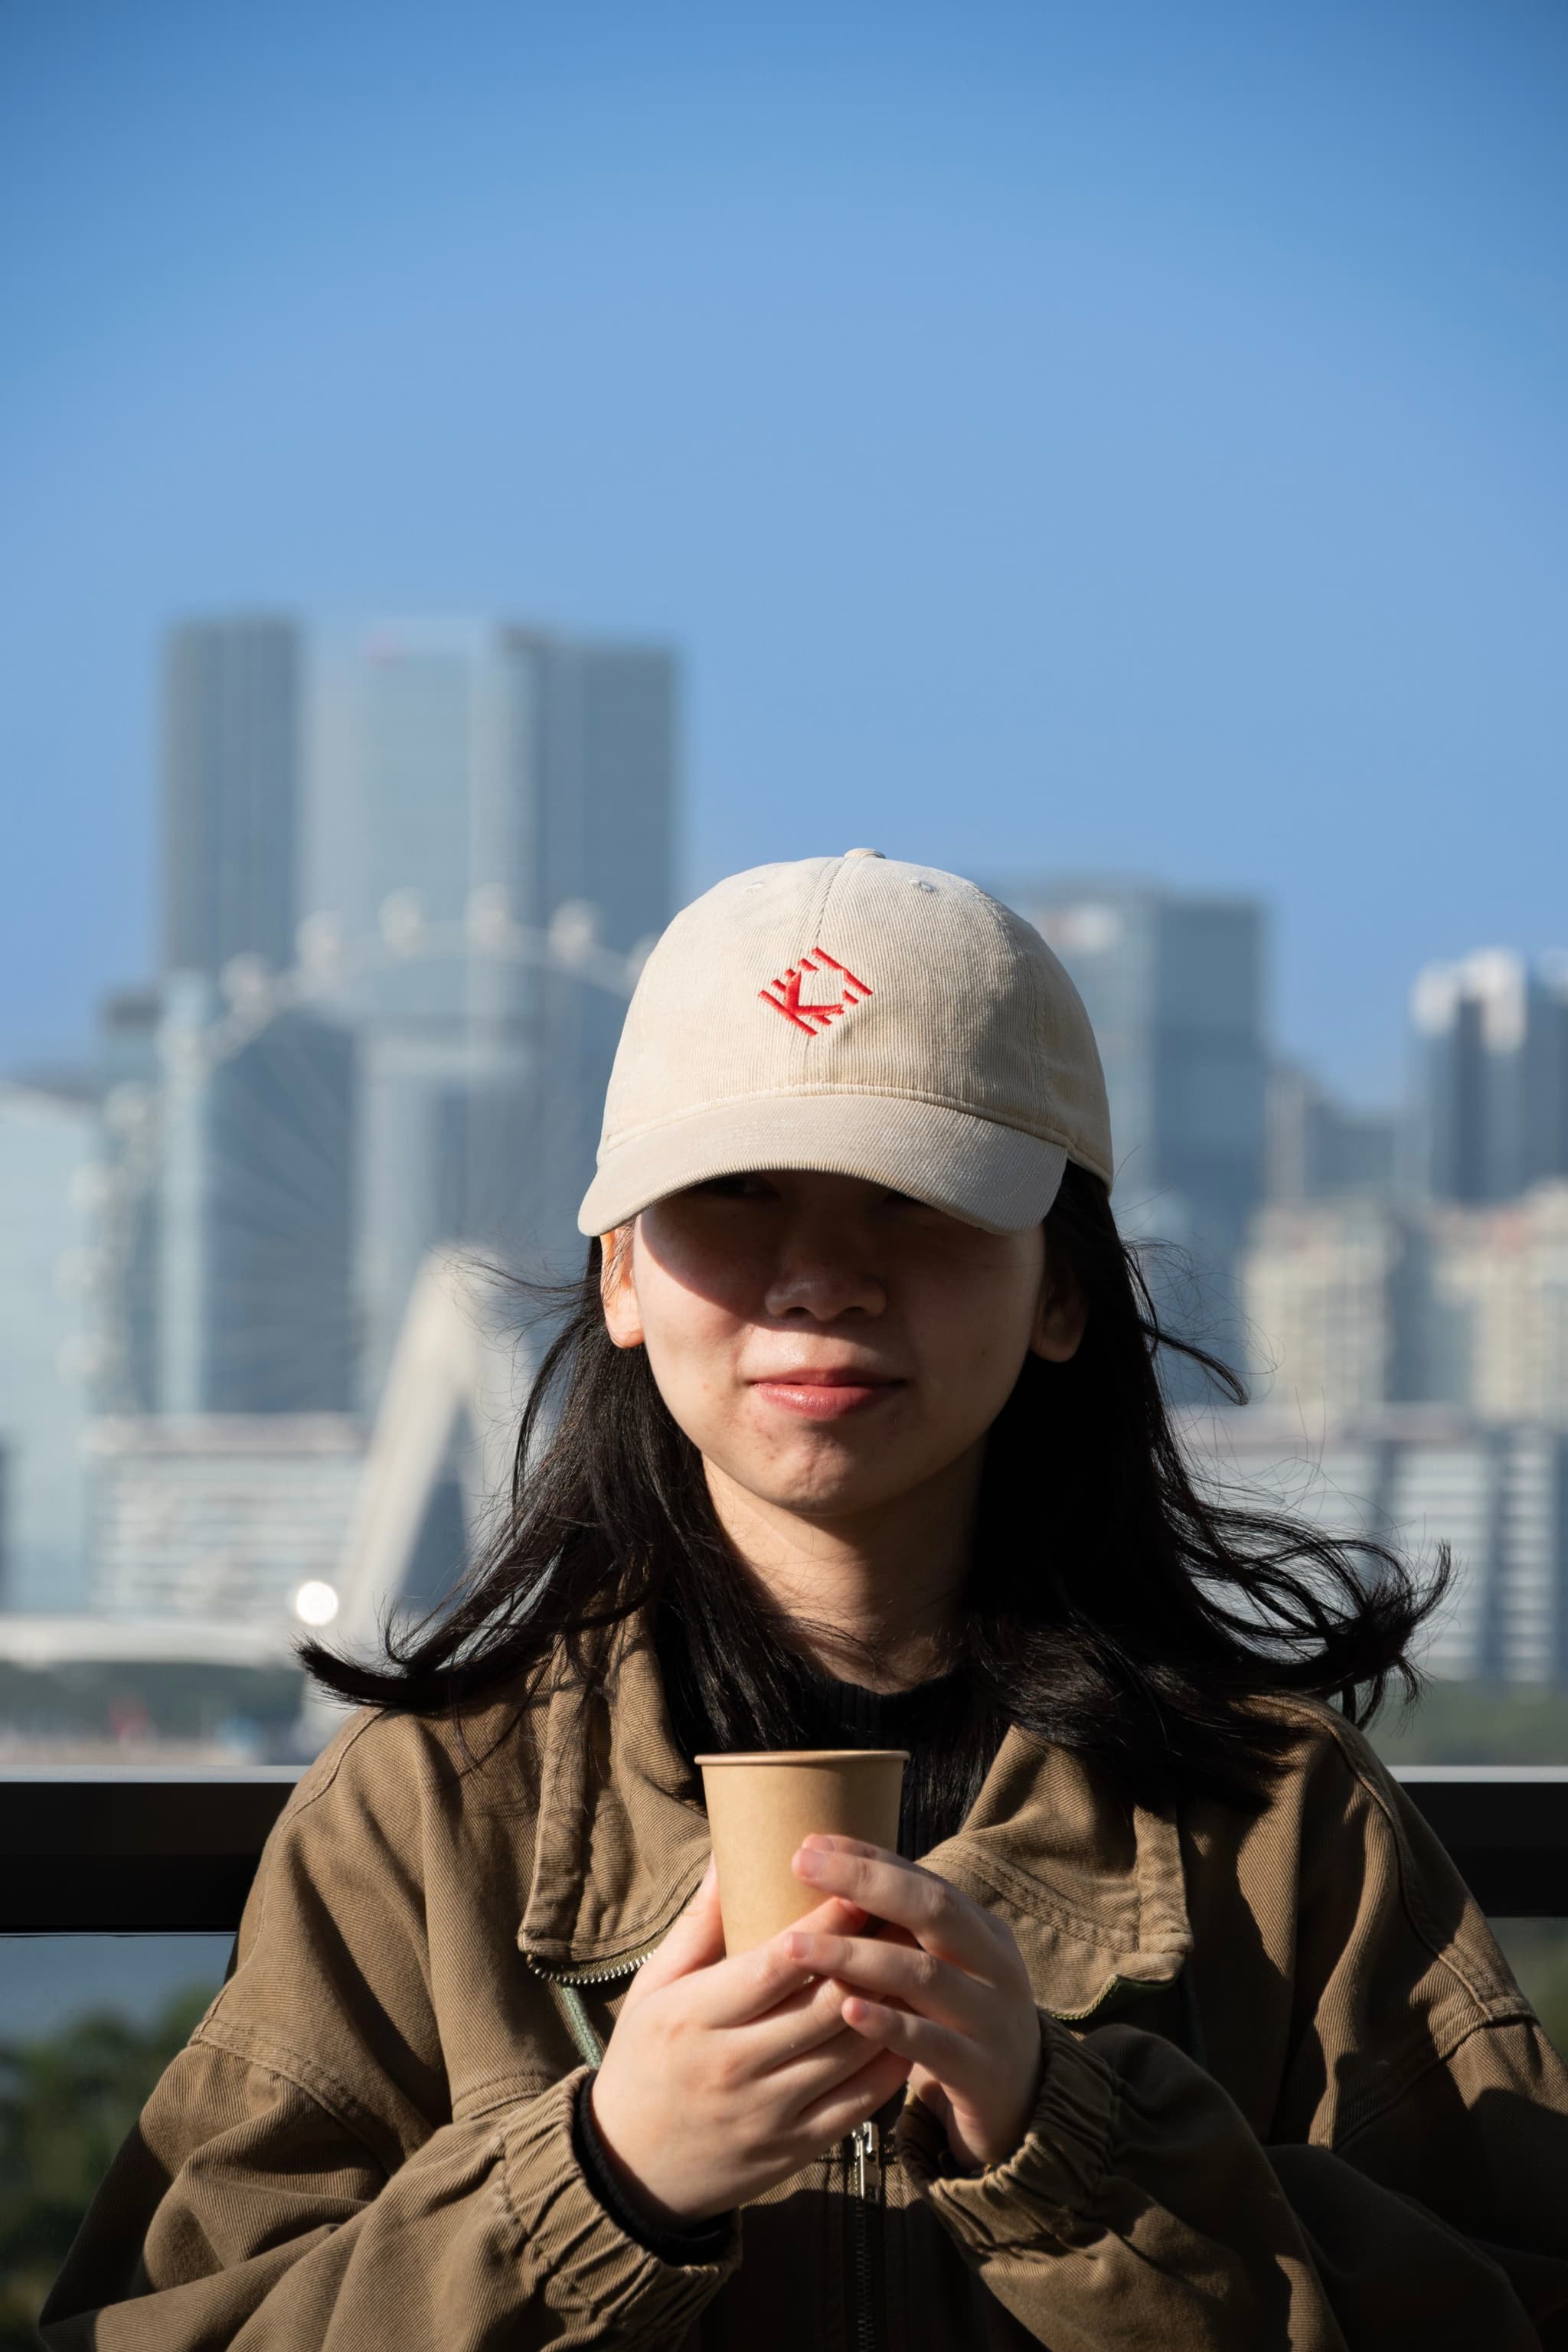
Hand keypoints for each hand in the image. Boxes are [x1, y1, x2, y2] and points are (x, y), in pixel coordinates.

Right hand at [587, 1856, 912, 2227]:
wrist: (632, 2171)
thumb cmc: (644, 2059)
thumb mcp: (654, 1987)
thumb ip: (699, 1923)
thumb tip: (728, 1851)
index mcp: (695, 2016)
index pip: (776, 1964)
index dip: (825, 1925)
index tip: (858, 1885)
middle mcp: (735, 2065)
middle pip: (824, 2004)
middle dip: (871, 1955)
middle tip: (905, 1913)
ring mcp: (770, 2112)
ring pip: (851, 2050)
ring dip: (892, 2003)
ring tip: (919, 1959)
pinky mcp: (796, 2147)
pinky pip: (859, 2101)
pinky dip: (891, 2060)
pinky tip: (909, 2024)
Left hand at [786, 1835, 1043, 2168]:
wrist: (1023, 2107)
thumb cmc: (959, 2025)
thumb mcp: (943, 1970)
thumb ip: (902, 1932)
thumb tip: (825, 1875)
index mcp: (982, 1931)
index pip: (922, 1878)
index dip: (867, 1859)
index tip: (809, 1845)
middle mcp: (993, 1965)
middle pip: (932, 1908)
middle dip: (863, 1882)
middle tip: (802, 1866)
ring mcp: (991, 2018)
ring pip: (924, 1975)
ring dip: (856, 1955)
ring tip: (795, 1945)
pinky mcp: (981, 2071)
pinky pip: (932, 2043)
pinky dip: (888, 2023)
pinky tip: (846, 2009)